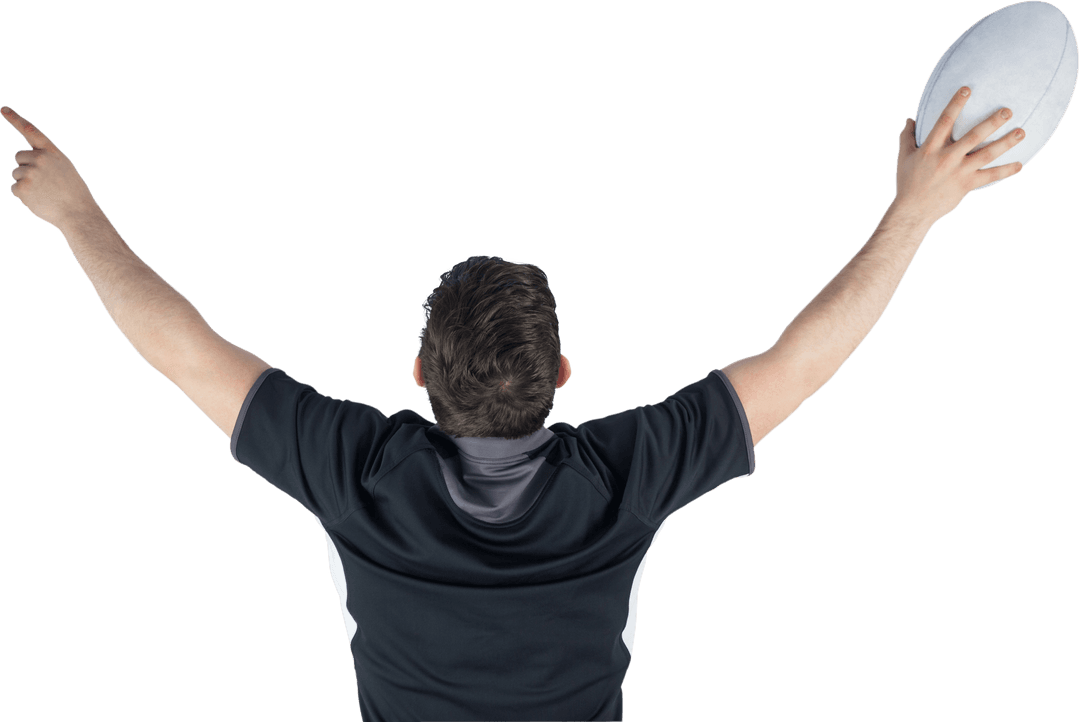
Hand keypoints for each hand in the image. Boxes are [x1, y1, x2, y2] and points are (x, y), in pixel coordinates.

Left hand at [2, 105, 101, 228]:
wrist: (78, 214)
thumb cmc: (73, 194)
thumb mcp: (64, 169)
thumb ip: (46, 160)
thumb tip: (24, 161)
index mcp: (51, 152)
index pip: (30, 130)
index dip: (15, 119)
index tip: (3, 109)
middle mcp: (40, 159)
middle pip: (19, 156)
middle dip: (26, 166)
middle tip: (44, 182)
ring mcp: (30, 173)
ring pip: (16, 173)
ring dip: (26, 183)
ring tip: (45, 193)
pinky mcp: (21, 187)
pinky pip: (15, 188)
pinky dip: (24, 195)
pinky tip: (39, 200)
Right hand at [893, 87, 1024, 225]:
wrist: (913, 211)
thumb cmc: (907, 182)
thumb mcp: (903, 158)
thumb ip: (906, 137)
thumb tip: (909, 119)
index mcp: (930, 149)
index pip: (944, 121)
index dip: (955, 104)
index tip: (967, 89)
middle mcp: (946, 158)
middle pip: (973, 136)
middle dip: (991, 122)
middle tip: (1008, 111)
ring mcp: (958, 172)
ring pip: (986, 154)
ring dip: (1006, 143)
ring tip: (1022, 132)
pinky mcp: (966, 185)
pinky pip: (990, 177)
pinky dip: (1005, 171)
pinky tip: (1020, 165)